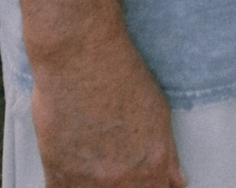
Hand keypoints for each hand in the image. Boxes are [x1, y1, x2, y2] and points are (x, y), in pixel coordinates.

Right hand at [29, 33, 185, 187]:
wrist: (81, 59)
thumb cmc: (122, 76)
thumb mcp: (159, 114)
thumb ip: (167, 156)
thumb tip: (178, 183)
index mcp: (153, 167)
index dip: (153, 187)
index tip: (145, 179)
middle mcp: (123, 182)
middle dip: (127, 185)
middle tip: (117, 165)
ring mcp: (89, 182)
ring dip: (97, 185)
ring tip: (96, 164)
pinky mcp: (58, 175)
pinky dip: (68, 186)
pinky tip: (73, 172)